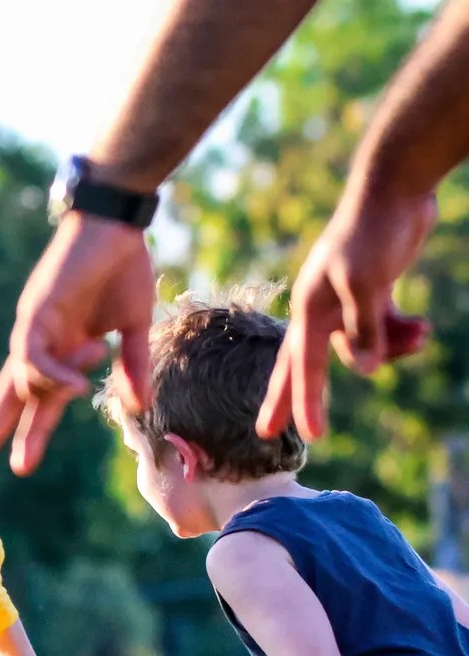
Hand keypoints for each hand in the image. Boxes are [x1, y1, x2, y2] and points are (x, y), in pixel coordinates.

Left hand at [0, 216, 154, 475]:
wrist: (117, 223)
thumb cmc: (123, 268)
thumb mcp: (134, 327)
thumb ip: (132, 366)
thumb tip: (138, 406)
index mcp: (57, 351)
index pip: (32, 400)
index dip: (22, 431)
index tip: (15, 465)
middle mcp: (38, 344)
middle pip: (8, 396)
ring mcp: (34, 327)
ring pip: (24, 378)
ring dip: (51, 392)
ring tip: (75, 389)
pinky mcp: (37, 310)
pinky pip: (33, 353)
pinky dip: (50, 373)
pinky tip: (73, 383)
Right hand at [257, 186, 436, 443]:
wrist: (395, 188)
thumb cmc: (372, 231)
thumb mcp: (366, 283)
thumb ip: (364, 328)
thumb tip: (365, 369)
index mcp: (310, 308)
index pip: (301, 365)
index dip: (303, 402)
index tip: (308, 436)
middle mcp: (321, 309)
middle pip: (301, 364)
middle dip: (292, 399)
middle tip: (265, 433)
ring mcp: (346, 301)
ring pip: (361, 345)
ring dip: (391, 349)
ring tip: (421, 337)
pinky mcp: (373, 292)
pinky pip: (382, 328)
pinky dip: (402, 333)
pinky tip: (422, 329)